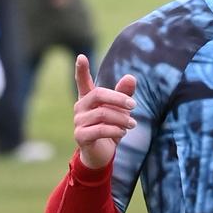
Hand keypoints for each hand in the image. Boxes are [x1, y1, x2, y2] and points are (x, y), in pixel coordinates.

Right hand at [73, 54, 138, 171]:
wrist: (102, 155)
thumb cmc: (111, 128)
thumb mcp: (121, 111)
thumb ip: (124, 94)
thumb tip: (131, 77)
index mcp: (88, 98)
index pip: (82, 81)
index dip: (81, 69)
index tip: (81, 57)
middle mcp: (80, 107)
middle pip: (98, 94)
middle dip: (118, 98)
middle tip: (134, 105)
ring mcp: (78, 122)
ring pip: (102, 113)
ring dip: (121, 118)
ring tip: (132, 124)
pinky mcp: (80, 136)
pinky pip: (99, 129)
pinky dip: (115, 130)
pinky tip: (123, 132)